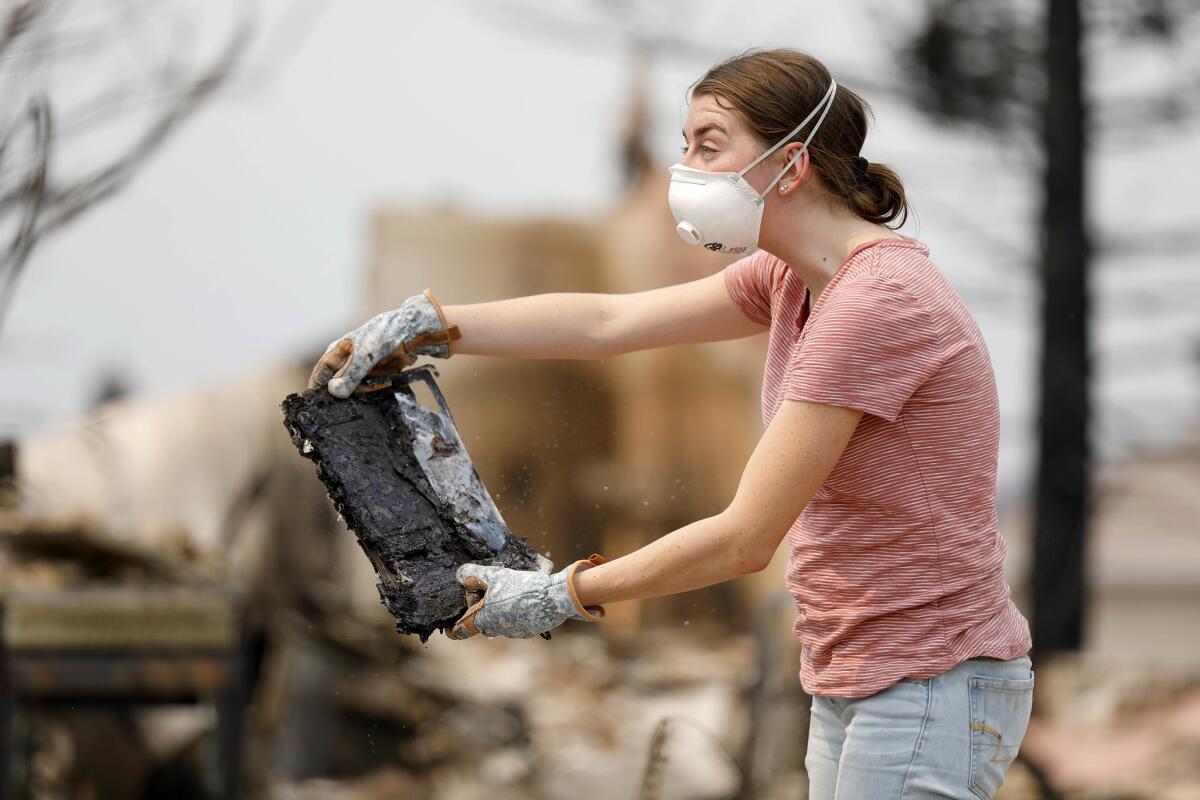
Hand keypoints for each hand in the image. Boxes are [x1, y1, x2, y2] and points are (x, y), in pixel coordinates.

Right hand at [308, 288, 460, 397]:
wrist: (414, 331)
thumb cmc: (386, 334)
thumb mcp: (365, 355)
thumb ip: (350, 375)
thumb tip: (333, 392)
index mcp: (337, 351)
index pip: (320, 373)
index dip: (318, 388)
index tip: (319, 404)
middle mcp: (347, 361)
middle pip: (341, 386)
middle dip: (354, 387)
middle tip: (368, 382)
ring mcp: (362, 368)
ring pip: (358, 389)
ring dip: (371, 385)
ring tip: (384, 374)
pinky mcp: (376, 374)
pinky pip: (373, 387)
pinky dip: (381, 384)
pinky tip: (389, 376)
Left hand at [448, 554, 606, 639]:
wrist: (555, 598)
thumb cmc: (521, 587)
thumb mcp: (495, 576)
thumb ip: (474, 576)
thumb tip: (459, 575)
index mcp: (485, 620)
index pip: (461, 631)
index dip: (454, 628)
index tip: (450, 627)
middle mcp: (498, 630)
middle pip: (482, 622)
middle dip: (482, 608)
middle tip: (489, 589)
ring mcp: (515, 632)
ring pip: (500, 620)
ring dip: (500, 608)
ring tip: (510, 589)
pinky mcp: (530, 629)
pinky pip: (517, 620)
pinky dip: (516, 611)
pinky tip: (524, 596)